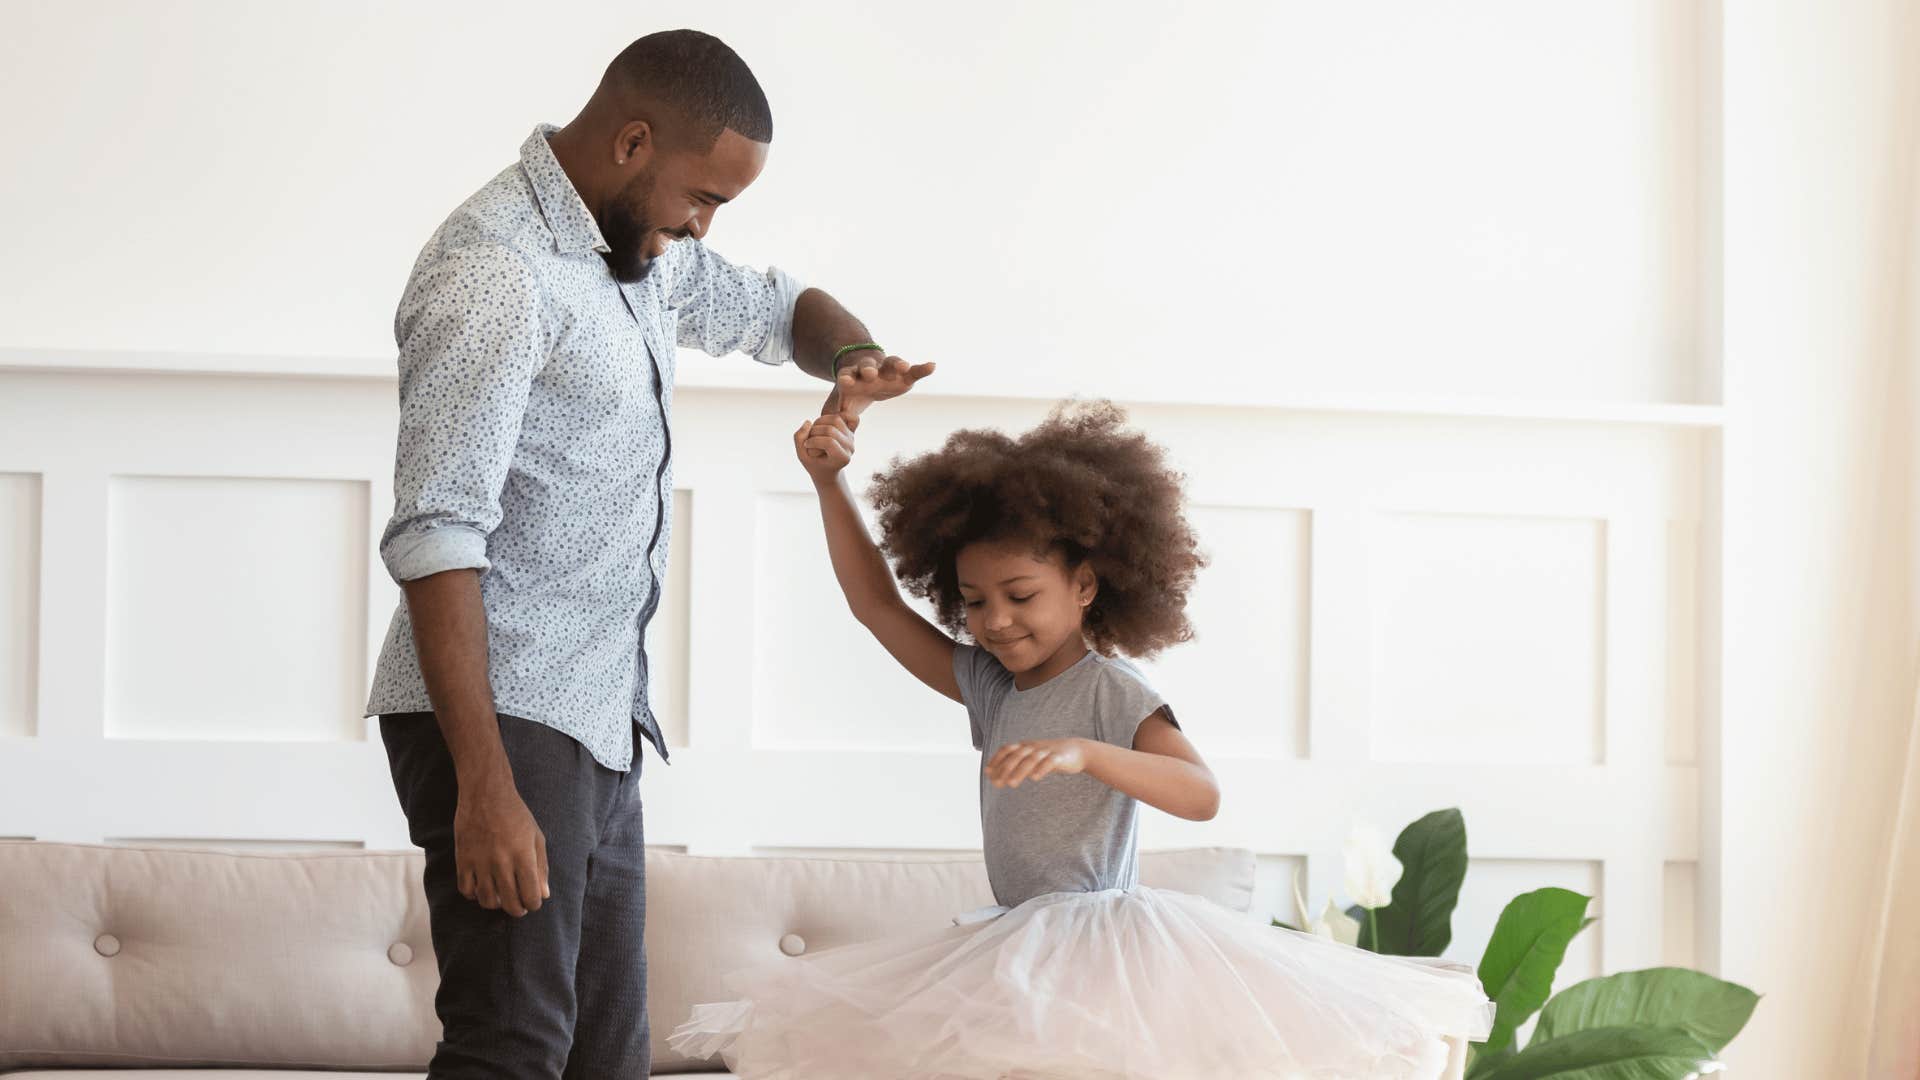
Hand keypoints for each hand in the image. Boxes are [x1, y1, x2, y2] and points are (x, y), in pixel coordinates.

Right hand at [452, 771, 549, 916]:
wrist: (486, 794)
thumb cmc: (516, 814)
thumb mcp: (536, 837)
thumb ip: (541, 867)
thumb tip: (544, 894)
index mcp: (523, 856)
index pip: (531, 895)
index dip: (534, 904)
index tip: (533, 901)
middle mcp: (501, 862)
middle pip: (509, 903)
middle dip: (517, 910)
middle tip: (518, 906)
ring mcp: (480, 862)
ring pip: (486, 901)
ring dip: (496, 905)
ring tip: (501, 898)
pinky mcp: (462, 860)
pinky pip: (466, 890)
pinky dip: (474, 895)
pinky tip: (482, 888)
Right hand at [793, 411, 857, 484]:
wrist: (827, 468)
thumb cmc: (815, 464)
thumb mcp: (802, 456)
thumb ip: (799, 440)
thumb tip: (808, 421)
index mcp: (842, 458)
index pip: (829, 442)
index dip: (814, 441)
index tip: (806, 445)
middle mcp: (850, 447)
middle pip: (830, 429)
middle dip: (814, 432)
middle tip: (808, 440)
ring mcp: (851, 437)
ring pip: (834, 419)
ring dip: (818, 423)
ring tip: (813, 433)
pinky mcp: (848, 429)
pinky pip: (837, 416)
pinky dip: (824, 418)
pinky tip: (819, 426)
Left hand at [825, 353, 934, 417]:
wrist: (868, 375)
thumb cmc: (853, 390)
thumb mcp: (842, 400)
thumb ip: (835, 410)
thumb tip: (832, 423)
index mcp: (852, 375)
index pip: (848, 374)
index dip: (847, 377)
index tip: (845, 381)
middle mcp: (869, 369)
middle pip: (868, 365)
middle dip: (868, 369)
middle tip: (870, 374)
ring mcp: (886, 369)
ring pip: (891, 363)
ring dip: (897, 363)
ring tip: (904, 367)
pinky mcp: (904, 374)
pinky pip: (914, 370)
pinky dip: (923, 368)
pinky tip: (932, 366)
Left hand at [984, 737, 1088, 787]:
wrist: (1079, 751)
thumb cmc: (1051, 757)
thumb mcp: (1032, 758)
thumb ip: (1015, 766)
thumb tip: (993, 776)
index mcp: (1027, 746)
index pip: (1008, 749)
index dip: (997, 759)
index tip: (988, 772)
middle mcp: (1035, 747)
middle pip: (1017, 755)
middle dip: (1005, 769)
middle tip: (996, 783)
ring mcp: (1047, 751)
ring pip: (1031, 759)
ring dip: (1020, 771)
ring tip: (1011, 784)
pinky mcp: (1060, 757)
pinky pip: (1050, 762)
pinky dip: (1042, 769)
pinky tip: (1035, 778)